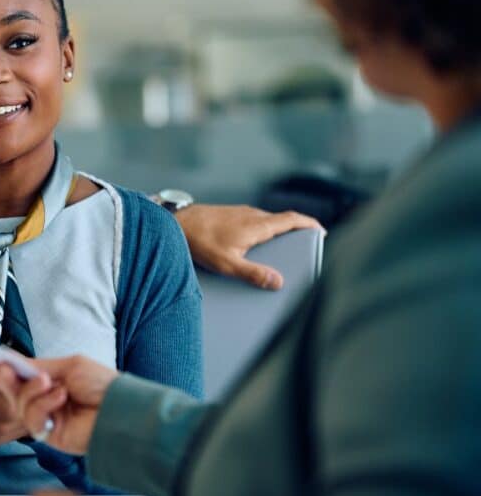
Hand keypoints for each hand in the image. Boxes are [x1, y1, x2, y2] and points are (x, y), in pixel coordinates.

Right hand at [0, 355, 118, 455]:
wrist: (120, 409)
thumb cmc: (102, 385)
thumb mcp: (69, 366)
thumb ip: (39, 366)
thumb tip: (12, 361)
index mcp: (52, 382)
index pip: (22, 376)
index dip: (7, 370)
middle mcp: (47, 400)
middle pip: (15, 392)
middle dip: (8, 380)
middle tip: (3, 369)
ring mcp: (47, 418)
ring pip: (20, 405)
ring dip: (32, 391)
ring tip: (50, 384)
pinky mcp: (49, 435)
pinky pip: (32, 420)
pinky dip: (42, 405)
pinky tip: (59, 398)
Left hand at [175, 204, 322, 288]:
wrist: (174, 223)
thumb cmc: (199, 241)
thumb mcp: (227, 263)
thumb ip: (253, 274)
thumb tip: (278, 282)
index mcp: (257, 224)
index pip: (292, 219)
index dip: (310, 225)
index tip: (322, 232)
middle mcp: (252, 215)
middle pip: (282, 220)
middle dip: (297, 231)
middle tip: (307, 245)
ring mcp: (240, 213)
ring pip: (267, 221)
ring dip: (280, 231)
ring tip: (285, 249)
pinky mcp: (230, 215)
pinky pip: (254, 222)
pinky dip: (264, 231)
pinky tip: (256, 246)